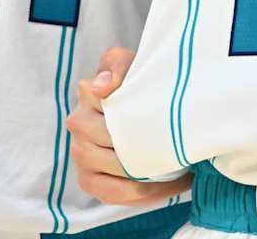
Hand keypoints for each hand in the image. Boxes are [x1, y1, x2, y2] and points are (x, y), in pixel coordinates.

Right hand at [65, 47, 192, 205]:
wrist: (147, 111)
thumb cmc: (141, 87)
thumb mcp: (132, 64)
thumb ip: (117, 64)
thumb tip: (103, 88)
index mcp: (88, 93)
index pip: (103, 100)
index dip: (134, 110)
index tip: (161, 113)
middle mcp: (79, 124)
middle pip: (111, 138)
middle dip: (145, 143)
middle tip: (176, 145)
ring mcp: (80, 154)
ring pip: (113, 167)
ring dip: (147, 171)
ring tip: (178, 167)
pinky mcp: (88, 180)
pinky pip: (112, 193)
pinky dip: (140, 193)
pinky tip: (163, 186)